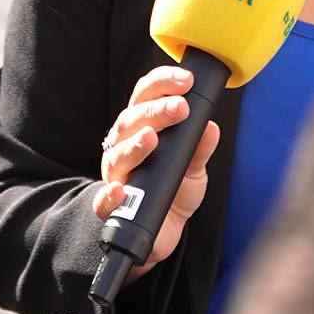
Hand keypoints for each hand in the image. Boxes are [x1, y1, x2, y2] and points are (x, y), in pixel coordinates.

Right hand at [89, 66, 220, 282]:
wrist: (163, 233)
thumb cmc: (174, 192)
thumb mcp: (193, 169)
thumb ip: (199, 149)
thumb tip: (211, 127)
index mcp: (141, 130)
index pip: (145, 97)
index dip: (162, 84)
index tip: (186, 80)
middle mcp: (124, 147)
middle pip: (131, 120)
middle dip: (155, 110)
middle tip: (180, 107)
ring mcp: (116, 176)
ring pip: (117, 154)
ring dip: (134, 145)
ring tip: (152, 138)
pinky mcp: (111, 207)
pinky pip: (103, 200)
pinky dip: (109, 194)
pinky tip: (121, 189)